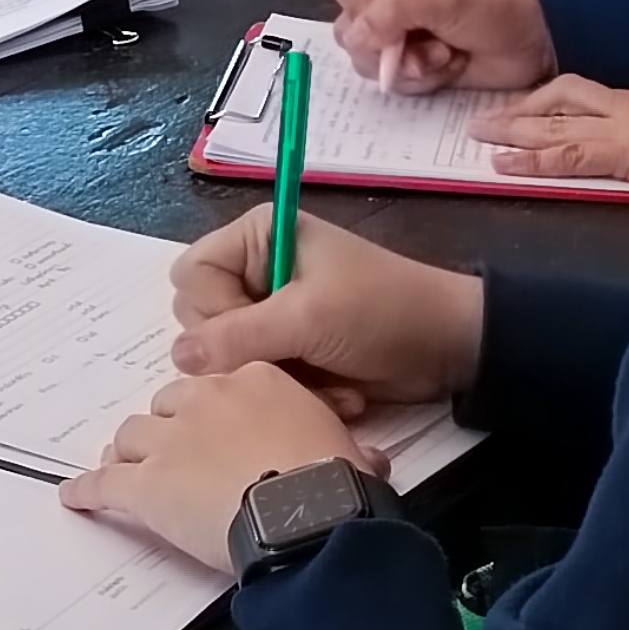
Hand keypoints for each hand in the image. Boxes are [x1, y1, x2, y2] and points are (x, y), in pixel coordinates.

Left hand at [63, 364, 370, 572]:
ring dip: (127, 455)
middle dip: (166, 429)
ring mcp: (170, 440)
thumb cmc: (334, 478)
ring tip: (122, 471)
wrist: (305, 511)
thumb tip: (368, 462)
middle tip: (170, 455)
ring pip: (131, 437)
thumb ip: (349, 447)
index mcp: (255, 381)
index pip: (218, 386)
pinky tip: (74, 497)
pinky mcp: (144, 484)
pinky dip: (87, 490)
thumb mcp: (349, 448)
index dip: (213, 413)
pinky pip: (105, 483)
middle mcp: (205, 400)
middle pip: (167, 405)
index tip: (217, 432)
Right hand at [165, 207, 486, 416]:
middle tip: (292, 356)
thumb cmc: (382, 312)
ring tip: (324, 379)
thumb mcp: (308, 318)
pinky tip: (338, 392)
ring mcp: (274, 313)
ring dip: (279, 379)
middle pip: (203, 321)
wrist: (449, 348)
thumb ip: (238, 336)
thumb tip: (178, 358)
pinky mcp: (292, 350)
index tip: (260, 327)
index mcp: (257, 237)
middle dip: (249, 353)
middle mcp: (257, 270)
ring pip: (232, 359)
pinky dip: (299, 392)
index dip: (215, 311)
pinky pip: (263, 379)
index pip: (191, 276)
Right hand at [323, 0, 554, 95]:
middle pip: (347, 27)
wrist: (537, 45)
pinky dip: (420, 80)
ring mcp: (400, 36)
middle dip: (382, 45)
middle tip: (414, 45)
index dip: (351, 1)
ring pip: (367, 60)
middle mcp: (389, 0)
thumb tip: (354, 36)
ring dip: (406, 65)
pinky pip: (393, 81)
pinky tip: (449, 67)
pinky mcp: (414, 66)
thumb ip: (395, 11)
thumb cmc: (498, 7)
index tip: (377, 19)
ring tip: (443, 56)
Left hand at [479, 75, 628, 192]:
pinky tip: (503, 167)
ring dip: (514, 129)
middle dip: (521, 110)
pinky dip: (533, 162)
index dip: (549, 101)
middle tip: (484, 119)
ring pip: (555, 122)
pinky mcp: (623, 152)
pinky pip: (568, 155)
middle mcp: (627, 108)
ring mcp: (622, 127)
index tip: (524, 107)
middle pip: (561, 101)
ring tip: (480, 135)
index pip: (585, 96)